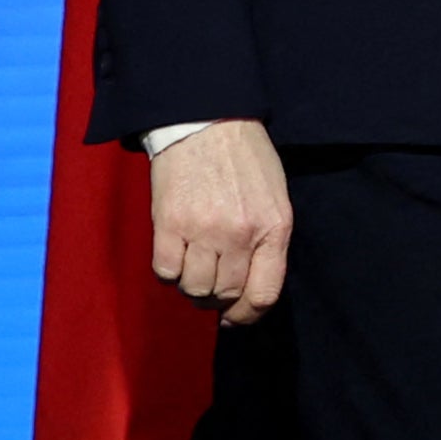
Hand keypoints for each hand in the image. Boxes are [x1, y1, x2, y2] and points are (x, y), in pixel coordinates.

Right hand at [150, 120, 292, 324]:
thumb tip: (250, 284)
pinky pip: (165, 272)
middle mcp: (242, 234)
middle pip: (225, 294)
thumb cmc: (245, 160)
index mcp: (275, 228)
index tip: (235, 317)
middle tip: (209, 287)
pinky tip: (175, 254)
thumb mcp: (274, 198)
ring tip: (192, 267)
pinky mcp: (169, 223)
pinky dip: (169, 271)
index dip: (248, 315)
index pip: (265, 294)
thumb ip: (267, 241)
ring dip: (191, 286)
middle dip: (217, 299)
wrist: (208, 122)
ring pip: (194, 288)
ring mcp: (205, 230)